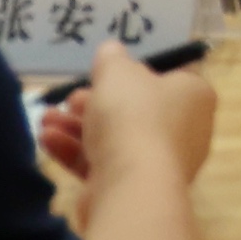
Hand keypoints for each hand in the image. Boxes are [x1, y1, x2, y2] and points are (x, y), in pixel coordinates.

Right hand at [37, 43, 218, 194]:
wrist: (130, 184)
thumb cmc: (134, 116)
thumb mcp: (118, 71)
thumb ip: (112, 58)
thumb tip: (111, 51)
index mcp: (194, 96)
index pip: (167, 78)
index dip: (134, 73)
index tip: (106, 73)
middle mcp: (184, 130)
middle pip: (134, 109)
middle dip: (95, 102)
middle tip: (70, 99)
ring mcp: (158, 163)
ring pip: (113, 138)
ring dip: (76, 126)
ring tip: (46, 119)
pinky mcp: (132, 188)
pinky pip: (102, 164)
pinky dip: (75, 151)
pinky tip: (47, 141)